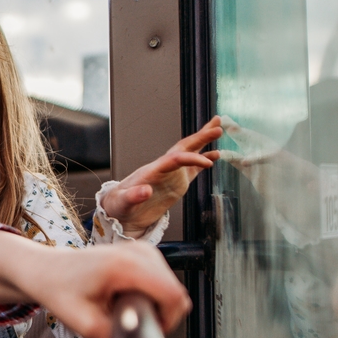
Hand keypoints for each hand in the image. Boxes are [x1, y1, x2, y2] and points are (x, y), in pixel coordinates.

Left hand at [0, 233, 189, 337]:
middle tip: (128, 322)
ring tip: (123, 309)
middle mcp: (137, 251)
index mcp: (125, 266)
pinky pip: (163, 281)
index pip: (173, 296)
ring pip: (172, 288)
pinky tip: (125, 299)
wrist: (46, 269)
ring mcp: (142, 248)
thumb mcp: (84, 323)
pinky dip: (151, 295)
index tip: (146, 332)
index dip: (168, 322)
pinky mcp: (142, 252)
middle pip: (176, 293)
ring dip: (155, 306)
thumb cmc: (61, 291)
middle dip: (161, 316)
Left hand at [100, 115, 221, 236]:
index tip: (208, 163)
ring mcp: (171, 174)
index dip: (192, 159)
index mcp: (152, 171)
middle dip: (201, 137)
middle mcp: (163, 168)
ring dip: (204, 142)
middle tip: (217, 125)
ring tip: (218, 129)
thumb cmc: (118, 205)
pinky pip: (193, 168)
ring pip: (190, 153)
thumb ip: (133, 196)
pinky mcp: (176, 182)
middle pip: (184, 147)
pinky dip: (204, 160)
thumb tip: (146, 191)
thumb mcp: (122, 202)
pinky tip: (215, 155)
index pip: (176, 158)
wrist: (119, 212)